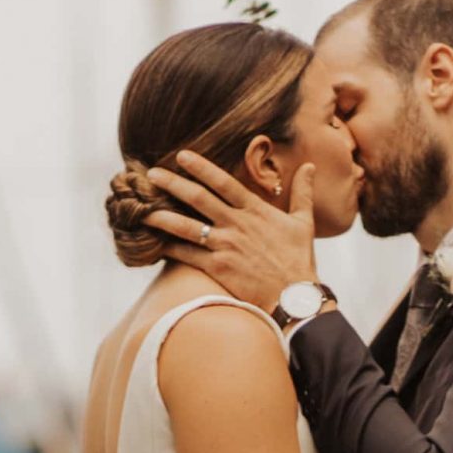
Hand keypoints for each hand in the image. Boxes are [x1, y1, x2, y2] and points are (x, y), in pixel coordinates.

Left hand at [145, 150, 320, 313]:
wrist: (294, 297)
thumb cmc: (299, 260)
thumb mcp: (304, 222)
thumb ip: (302, 192)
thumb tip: (310, 166)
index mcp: (255, 211)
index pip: (224, 182)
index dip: (201, 167)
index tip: (181, 155)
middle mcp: (237, 225)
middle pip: (199, 198)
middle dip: (172, 184)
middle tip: (151, 173)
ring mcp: (226, 246)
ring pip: (187, 226)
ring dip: (163, 216)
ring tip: (142, 208)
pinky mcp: (218, 268)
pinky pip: (187, 255)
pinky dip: (169, 248)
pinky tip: (153, 242)